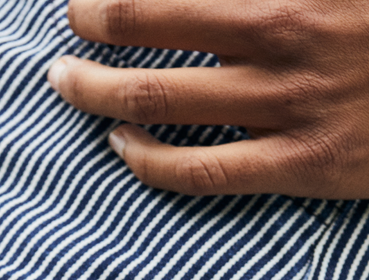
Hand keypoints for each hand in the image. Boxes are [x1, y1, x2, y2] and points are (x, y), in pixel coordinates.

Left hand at [47, 0, 368, 197]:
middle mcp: (284, 35)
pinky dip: (148, 160)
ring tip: (64, 81)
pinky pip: (202, 171)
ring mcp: (290, 105)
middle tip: (69, 20)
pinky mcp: (303, 165)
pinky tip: (120, 148)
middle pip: (153, 24)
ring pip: (160, 101)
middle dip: (97, 21)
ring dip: (97, 89)